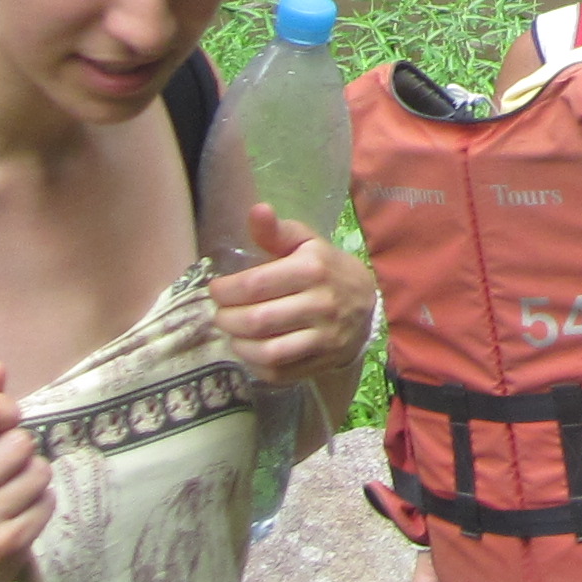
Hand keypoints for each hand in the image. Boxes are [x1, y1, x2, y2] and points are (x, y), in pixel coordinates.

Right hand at [0, 368, 53, 581]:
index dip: (3, 409)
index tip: (2, 421)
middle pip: (19, 442)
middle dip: (16, 450)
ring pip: (39, 471)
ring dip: (30, 478)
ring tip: (6, 494)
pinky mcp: (6, 546)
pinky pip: (47, 502)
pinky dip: (38, 504)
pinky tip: (14, 514)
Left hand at [211, 205, 376, 385]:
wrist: (366, 303)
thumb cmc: (325, 269)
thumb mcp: (305, 243)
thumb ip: (276, 231)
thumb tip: (257, 210)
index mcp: (313, 268)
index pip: (254, 284)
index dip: (225, 290)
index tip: (215, 289)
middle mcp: (321, 303)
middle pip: (256, 320)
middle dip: (226, 319)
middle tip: (220, 314)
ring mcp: (324, 337)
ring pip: (267, 351)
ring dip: (238, 344)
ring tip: (233, 333)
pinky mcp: (322, 361)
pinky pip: (278, 372)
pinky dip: (255, 364)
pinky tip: (251, 349)